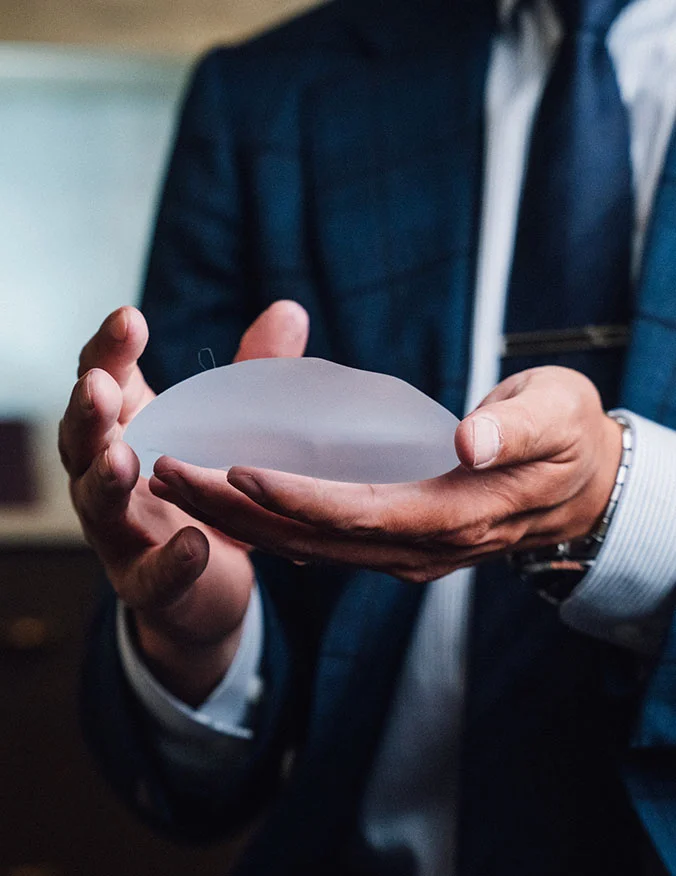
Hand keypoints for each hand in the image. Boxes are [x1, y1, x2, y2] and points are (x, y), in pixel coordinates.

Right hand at [59, 301, 308, 702]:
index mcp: (129, 428)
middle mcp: (109, 476)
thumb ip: (253, 374)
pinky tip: (196, 544)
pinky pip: (152, 575)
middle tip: (97, 385)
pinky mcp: (146, 584)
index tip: (129, 319)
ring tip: (122, 457)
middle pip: (83, 439)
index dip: (108, 353)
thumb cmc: (208, 488)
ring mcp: (120, 532)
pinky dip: (171, 561)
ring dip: (106, 480)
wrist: (205, 583)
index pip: (104, 382)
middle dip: (87, 411)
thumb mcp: (229, 428)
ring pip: (99, 505)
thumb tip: (289, 311)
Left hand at [148, 367, 622, 584]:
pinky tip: (224, 498)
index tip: (235, 468)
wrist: (582, 489)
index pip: (362, 513)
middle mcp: (420, 548)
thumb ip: (516, 428)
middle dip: (237, 509)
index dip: (298, 497)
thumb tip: (469, 440)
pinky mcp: (396, 542)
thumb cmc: (570, 439)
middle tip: (166, 471)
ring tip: (173, 481)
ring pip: (309, 546)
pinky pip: (322, 542)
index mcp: (456, 516)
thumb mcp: (558, 416)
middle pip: (315, 538)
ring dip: (238, 519)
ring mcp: (405, 552)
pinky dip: (269, 523)